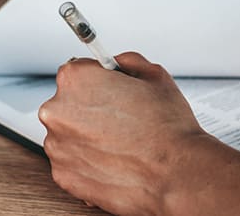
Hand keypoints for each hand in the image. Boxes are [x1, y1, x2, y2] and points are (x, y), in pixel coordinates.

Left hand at [39, 53, 239, 214]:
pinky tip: (119, 159)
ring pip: (70, 131)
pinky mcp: (65, 176)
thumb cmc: (173, 127)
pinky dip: (89, 160)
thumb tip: (116, 61)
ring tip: (126, 141)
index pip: (77, 67)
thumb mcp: (155, 76)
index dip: (99, 79)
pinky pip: (72, 160)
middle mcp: (60, 110)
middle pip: (70, 100)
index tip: (107, 86)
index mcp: (78, 79)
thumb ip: (127, 62)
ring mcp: (60, 145)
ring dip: (89, 133)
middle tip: (123, 117)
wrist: (179, 177)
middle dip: (93, 106)